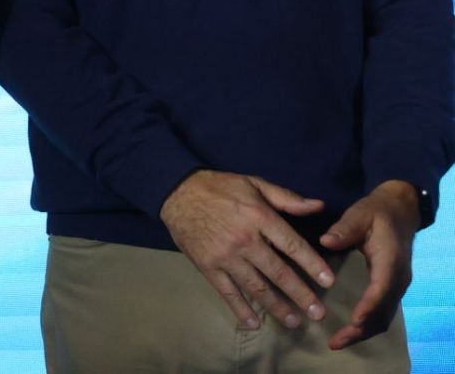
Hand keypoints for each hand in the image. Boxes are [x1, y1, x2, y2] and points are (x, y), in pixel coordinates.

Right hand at [159, 169, 333, 330]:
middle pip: (278, 272)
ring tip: (293, 321)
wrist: (177, 192)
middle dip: (301, 295)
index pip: (292, 245)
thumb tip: (319, 206)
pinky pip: (227, 292)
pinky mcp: (207, 266)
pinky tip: (254, 323)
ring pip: (256, 287)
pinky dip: (241, 310)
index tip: (328, 282)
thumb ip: (286, 197)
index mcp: (259, 216)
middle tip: (319, 313)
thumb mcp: (254, 183)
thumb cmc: (220, 187)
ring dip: (277, 307)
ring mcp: (225, 255)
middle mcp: (244, 239)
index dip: (312, 264)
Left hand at [320, 180, 419, 349]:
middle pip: (383, 311)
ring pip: (384, 316)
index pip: (381, 288)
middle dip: (361, 329)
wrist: (400, 212)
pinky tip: (350, 331)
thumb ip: (345, 228)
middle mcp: (397, 278)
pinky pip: (382, 312)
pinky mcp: (391, 288)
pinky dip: (368, 325)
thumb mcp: (360, 214)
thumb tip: (326, 241)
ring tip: (337, 342)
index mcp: (390, 260)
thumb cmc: (376, 213)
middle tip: (336, 341)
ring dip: (363, 332)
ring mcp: (396, 285)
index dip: (369, 306)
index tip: (354, 320)